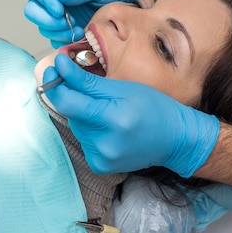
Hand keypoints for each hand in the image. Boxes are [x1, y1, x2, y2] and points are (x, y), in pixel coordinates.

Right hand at [24, 0, 143, 47]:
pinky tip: (79, 35)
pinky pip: (55, 38)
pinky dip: (64, 40)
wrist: (127, 1)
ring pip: (43, 26)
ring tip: (76, 29)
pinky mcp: (64, 29)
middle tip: (64, 23)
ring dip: (57, 31)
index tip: (59, 9)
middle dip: (46, 19)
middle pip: (33, 9)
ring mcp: (58, 14)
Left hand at [41, 55, 219, 176]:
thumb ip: (88, 81)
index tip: (56, 65)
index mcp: (114, 119)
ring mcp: (102, 158)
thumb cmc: (154, 107)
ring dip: (84, 115)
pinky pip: (84, 141)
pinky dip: (90, 130)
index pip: (68, 103)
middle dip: (76, 98)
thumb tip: (60, 66)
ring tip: (108, 111)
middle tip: (93, 89)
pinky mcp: (100, 166)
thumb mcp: (124, 87)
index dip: (56, 83)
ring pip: (77, 127)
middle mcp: (106, 143)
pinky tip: (108, 127)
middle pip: (72, 113)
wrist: (175, 139)